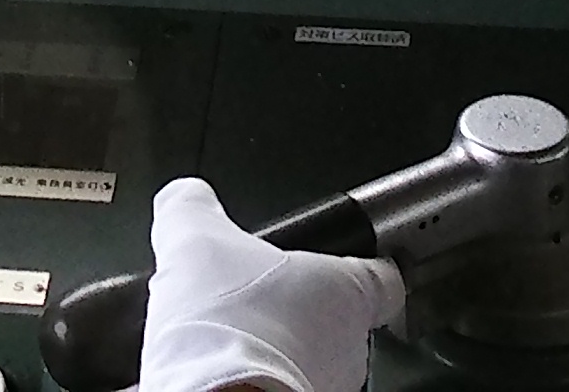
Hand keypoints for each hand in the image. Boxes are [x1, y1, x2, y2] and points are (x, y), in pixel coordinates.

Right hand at [138, 178, 406, 391]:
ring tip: (220, 340)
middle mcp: (349, 345)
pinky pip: (274, 386)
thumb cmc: (232, 326)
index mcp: (346, 289)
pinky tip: (214, 372)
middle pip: (332, 319)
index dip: (366, 265)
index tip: (352, 263)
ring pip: (304, 358)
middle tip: (249, 301)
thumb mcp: (195, 238)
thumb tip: (185, 197)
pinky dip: (249, 379)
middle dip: (289, 310)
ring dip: (268, 348)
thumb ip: (195, 209)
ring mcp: (326, 385)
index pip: (383, 276)